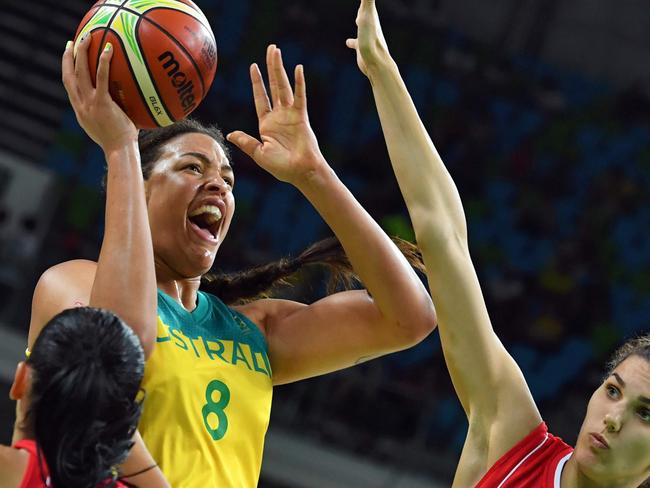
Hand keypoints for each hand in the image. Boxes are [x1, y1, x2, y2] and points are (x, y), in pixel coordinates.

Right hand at [62, 36, 137, 154]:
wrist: (119, 151)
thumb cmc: (120, 143)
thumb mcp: (109, 126)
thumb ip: (110, 114)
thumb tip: (124, 105)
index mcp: (80, 110)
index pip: (69, 86)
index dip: (67, 70)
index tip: (68, 57)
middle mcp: (80, 105)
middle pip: (69, 75)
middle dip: (68, 57)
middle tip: (73, 42)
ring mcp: (89, 104)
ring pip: (80, 72)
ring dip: (81, 53)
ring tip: (87, 37)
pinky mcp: (101, 103)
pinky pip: (101, 78)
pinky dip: (103, 62)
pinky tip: (109, 50)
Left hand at [227, 45, 325, 185]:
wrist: (300, 172)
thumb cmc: (281, 167)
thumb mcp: (259, 153)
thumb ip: (246, 141)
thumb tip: (230, 134)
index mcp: (267, 124)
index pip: (260, 97)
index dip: (257, 82)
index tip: (254, 66)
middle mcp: (279, 116)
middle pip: (273, 86)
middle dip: (271, 67)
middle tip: (271, 49)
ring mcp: (291, 115)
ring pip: (284, 86)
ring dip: (280, 69)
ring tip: (277, 51)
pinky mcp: (301, 117)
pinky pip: (300, 96)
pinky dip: (299, 83)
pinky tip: (298, 69)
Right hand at [346, 0, 391, 76]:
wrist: (376, 62)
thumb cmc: (371, 39)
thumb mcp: (367, 16)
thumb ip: (368, 0)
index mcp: (370, 15)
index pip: (366, 0)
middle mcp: (369, 24)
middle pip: (366, 9)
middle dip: (364, 2)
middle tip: (364, 0)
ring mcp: (366, 35)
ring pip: (362, 24)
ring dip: (359, 19)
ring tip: (357, 18)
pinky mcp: (361, 48)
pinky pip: (355, 42)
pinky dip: (352, 41)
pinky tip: (348, 42)